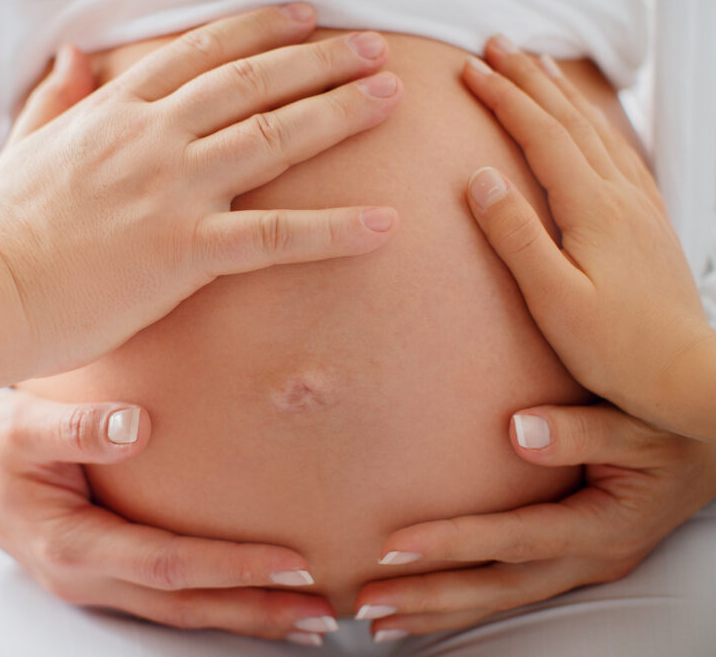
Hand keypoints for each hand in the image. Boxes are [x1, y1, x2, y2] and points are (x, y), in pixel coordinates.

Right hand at [0, 4, 403, 376]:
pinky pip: (276, 235)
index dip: (261, 30)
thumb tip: (76, 52)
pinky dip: (336, 229)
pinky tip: (386, 223)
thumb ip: (58, 95)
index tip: (307, 18)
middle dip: (319, 59)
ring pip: (274, 138)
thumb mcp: (25, 144)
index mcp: (116, 111)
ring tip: (393, 96)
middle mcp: (152, 137)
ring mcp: (172, 190)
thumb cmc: (1, 226)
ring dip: (340, 112)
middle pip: (252, 82)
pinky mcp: (184, 250)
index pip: (201, 53)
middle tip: (373, 50)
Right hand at [0, 390, 338, 645]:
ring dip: (246, 618)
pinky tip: (258, 599)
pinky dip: (219, 602)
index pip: (166, 565)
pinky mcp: (108, 578)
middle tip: (323, 612)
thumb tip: (137, 424)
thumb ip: (76, 426)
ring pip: (181, 613)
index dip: (230, 567)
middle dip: (255, 611)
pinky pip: (170, 600)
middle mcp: (87, 577)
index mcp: (71, 544)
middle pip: (184, 606)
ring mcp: (97, 585)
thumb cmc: (1, 445)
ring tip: (309, 620)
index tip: (292, 563)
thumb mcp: (24, 428)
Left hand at [353, 403, 715, 640]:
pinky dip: (462, 603)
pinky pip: (507, 590)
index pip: (515, 540)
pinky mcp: (567, 563)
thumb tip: (518, 429)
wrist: (711, 454)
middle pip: (496, 588)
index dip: (454, 543)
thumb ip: (585, 430)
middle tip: (366, 604)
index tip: (391, 545)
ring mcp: (577, 567)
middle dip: (429, 598)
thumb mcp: (642, 425)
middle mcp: (586, 558)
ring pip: (498, 599)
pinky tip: (421, 609)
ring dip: (437, 612)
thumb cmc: (674, 431)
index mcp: (601, 525)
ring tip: (377, 622)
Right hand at [460, 36, 715, 439]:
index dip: (504, 98)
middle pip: (570, 119)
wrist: (685, 373)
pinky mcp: (648, 223)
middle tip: (497, 48)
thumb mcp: (553, 299)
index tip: (471, 72)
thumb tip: (480, 180)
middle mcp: (620, 196)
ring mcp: (639, 206)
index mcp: (593, 209)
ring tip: (538, 68)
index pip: (541, 135)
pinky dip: (594, 124)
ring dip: (561, 94)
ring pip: (596, 130)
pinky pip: (618, 153)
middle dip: (529, 78)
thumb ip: (516, 236)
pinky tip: (588, 127)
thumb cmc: (618, 349)